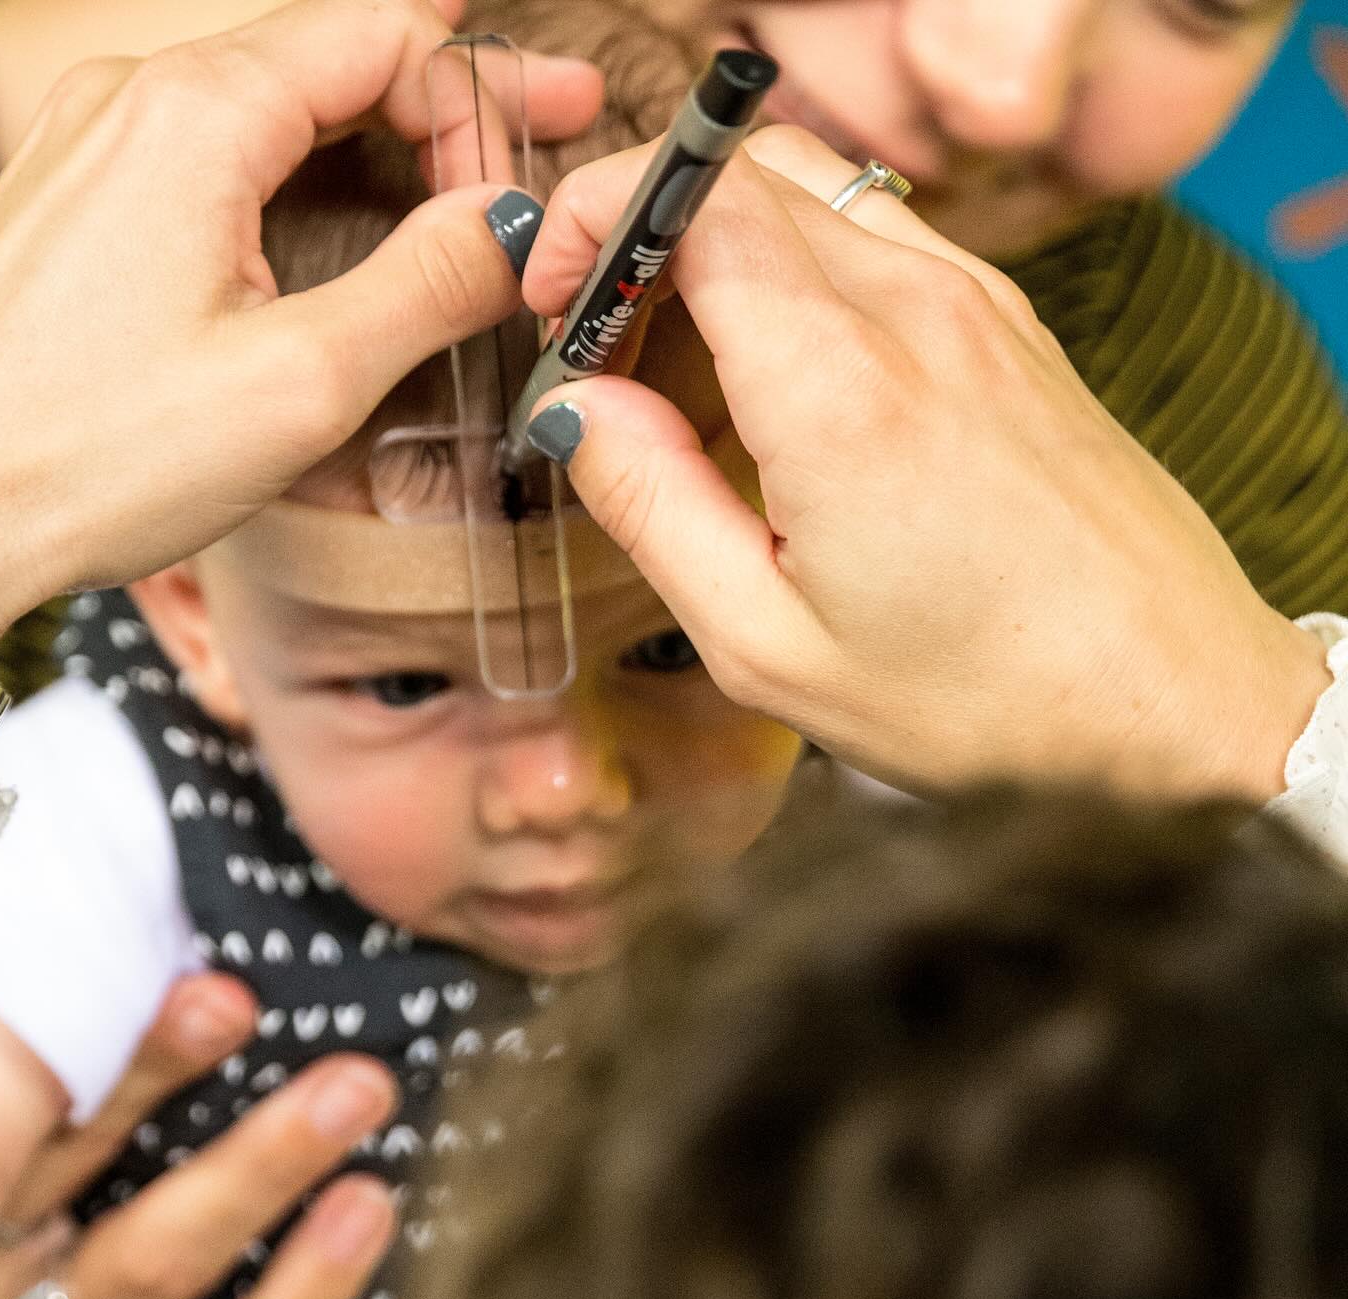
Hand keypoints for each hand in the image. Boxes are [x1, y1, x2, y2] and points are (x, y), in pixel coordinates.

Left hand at [0, 0, 601, 657]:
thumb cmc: (92, 451)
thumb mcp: (301, 381)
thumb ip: (424, 285)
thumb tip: (513, 225)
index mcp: (198, 112)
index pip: (380, 37)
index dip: (486, 85)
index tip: (557, 136)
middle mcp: (136, 99)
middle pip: (328, 61)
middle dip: (445, 103)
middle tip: (544, 140)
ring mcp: (96, 146)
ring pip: (270, 109)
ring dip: (373, 145)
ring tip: (457, 200)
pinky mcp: (77, 205)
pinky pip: (210, 158)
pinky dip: (296, 180)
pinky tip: (337, 235)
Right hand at [0, 973, 403, 1298]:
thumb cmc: (18, 1180)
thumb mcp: (33, 1123)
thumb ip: (109, 1067)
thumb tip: (222, 987)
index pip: (65, 1149)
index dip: (148, 1073)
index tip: (233, 1001)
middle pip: (143, 1270)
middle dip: (259, 1172)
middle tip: (358, 1087)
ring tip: (373, 1208)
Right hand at [520, 126, 1329, 802]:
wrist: (1172, 697)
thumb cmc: (981, 698)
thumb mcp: (770, 647)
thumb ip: (653, 507)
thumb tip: (573, 408)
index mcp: (839, 386)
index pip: (692, 197)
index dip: (598, 222)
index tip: (555, 299)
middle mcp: (918, 309)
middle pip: (744, 171)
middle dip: (643, 226)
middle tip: (599, 336)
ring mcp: (979, 303)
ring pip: (814, 187)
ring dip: (722, 241)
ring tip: (683, 359)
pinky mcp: (1014, 324)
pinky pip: (881, 236)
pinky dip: (802, 267)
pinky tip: (784, 375)